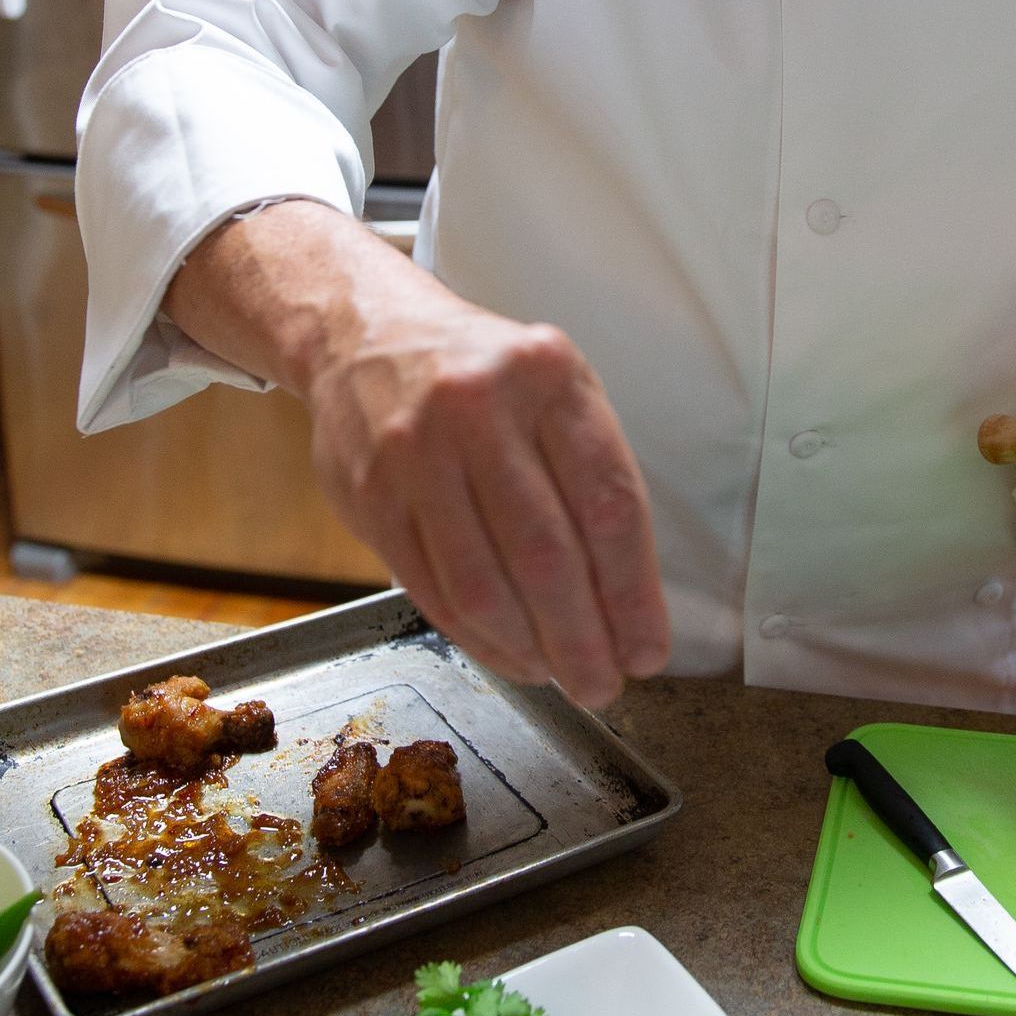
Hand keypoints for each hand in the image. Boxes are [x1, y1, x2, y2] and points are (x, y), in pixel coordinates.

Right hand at [165, 203, 670, 708]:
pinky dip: (476, 637)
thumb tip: (626, 600)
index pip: (607, 502)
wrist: (367, 332)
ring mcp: (414, 452)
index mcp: (548, 376)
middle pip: (546, 553)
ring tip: (559, 675)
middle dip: (583, 637)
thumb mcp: (555, 386)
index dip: (633, 592)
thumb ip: (590, 474)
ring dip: (529, 648)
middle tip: (605, 683)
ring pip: (482, 583)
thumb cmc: (485, 375)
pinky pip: (430, 589)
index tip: (648, 646)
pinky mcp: (369, 494)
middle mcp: (478, 407)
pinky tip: (509, 654)